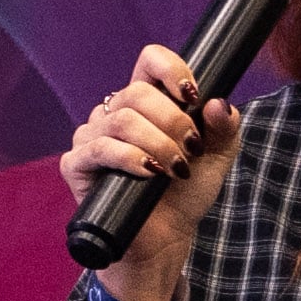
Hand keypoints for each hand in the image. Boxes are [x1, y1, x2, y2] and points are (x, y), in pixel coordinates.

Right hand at [62, 44, 242, 299]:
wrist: (165, 238)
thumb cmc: (185, 194)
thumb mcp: (217, 157)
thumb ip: (225, 127)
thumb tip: (217, 102)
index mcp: (146, 103)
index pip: (149, 61)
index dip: (170, 68)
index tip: (192, 94)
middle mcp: (114, 114)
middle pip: (137, 92)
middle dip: (172, 120)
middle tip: (190, 149)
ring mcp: (91, 137)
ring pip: (121, 120)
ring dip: (156, 143)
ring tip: (175, 168)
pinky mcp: (76, 165)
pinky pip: (99, 148)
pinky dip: (130, 158)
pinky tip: (149, 173)